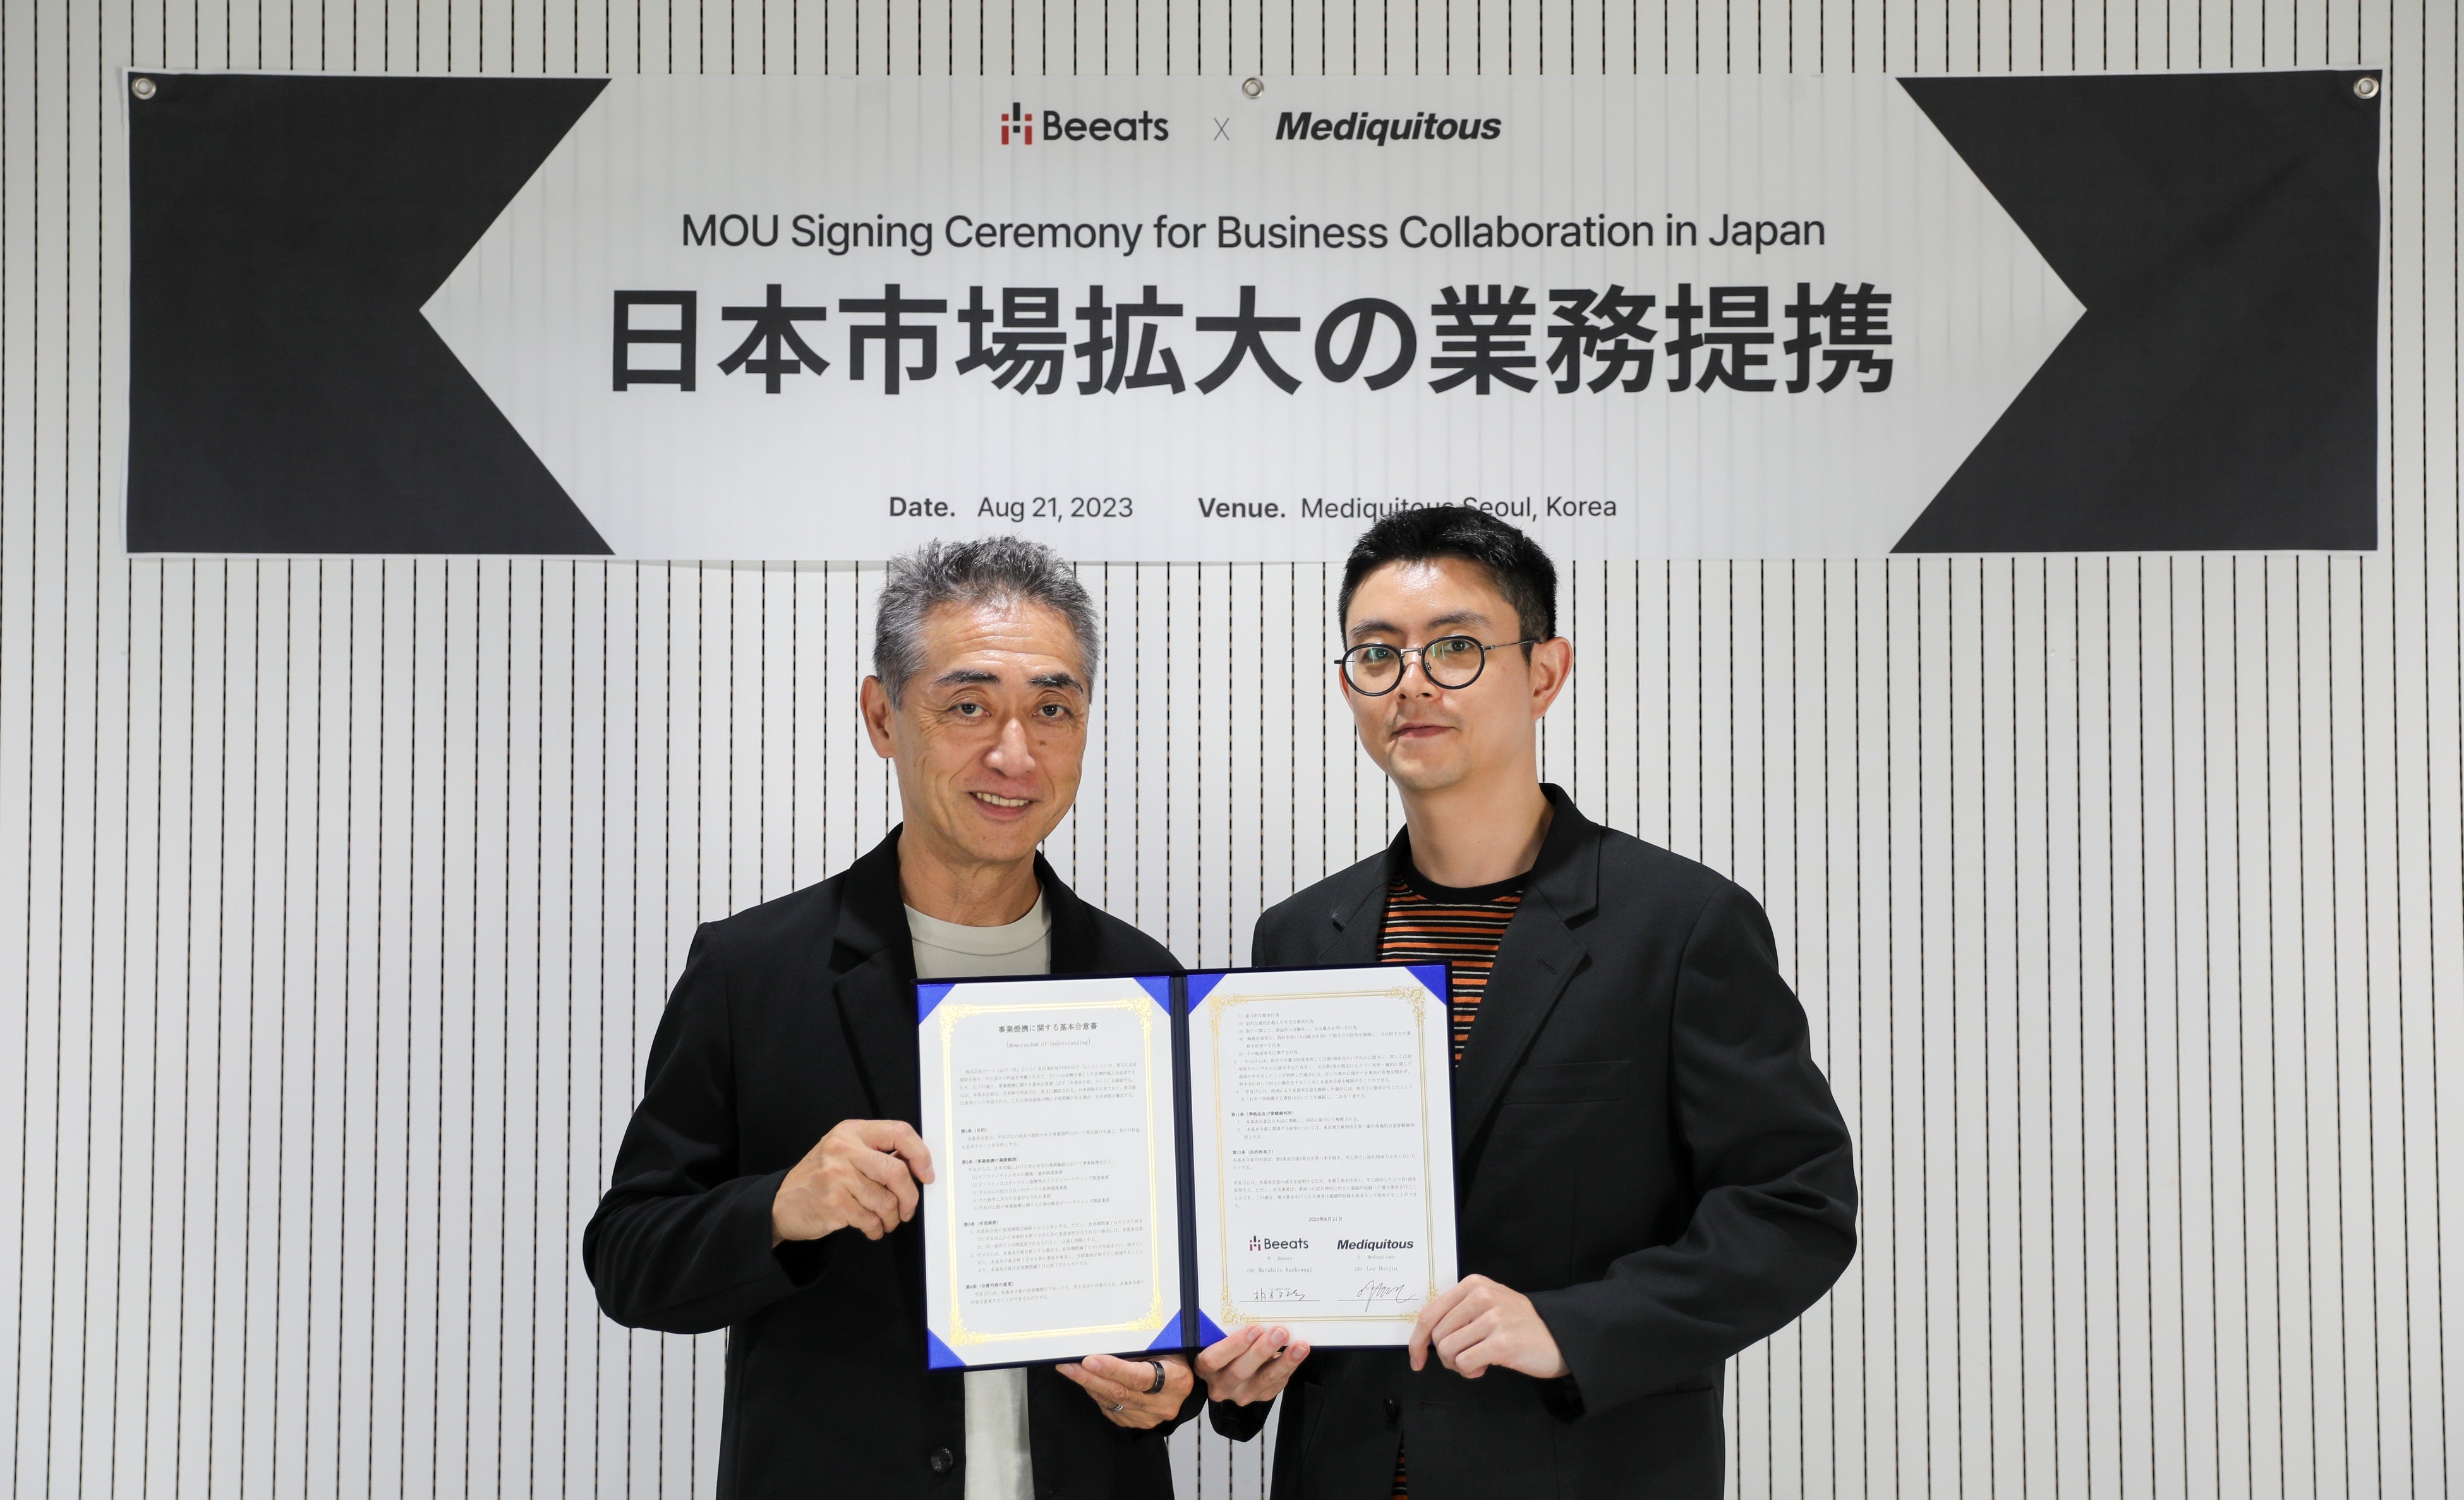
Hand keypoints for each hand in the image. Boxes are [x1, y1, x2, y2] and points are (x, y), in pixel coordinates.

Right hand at [770, 1119, 934, 1244]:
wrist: (780, 1204)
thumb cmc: (818, 1178)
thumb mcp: (843, 1151)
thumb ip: (875, 1152)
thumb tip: (917, 1164)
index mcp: (851, 1131)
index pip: (899, 1132)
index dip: (920, 1154)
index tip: (926, 1174)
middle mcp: (843, 1149)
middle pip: (897, 1172)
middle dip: (910, 1196)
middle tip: (908, 1208)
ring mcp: (837, 1176)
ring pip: (886, 1201)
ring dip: (892, 1218)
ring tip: (885, 1220)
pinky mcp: (834, 1204)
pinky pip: (871, 1220)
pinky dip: (876, 1229)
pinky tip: (871, 1228)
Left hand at [1056, 1353, 1193, 1429]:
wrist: (1185, 1384)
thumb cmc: (1173, 1358)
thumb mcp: (1166, 1347)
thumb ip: (1141, 1349)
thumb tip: (1105, 1343)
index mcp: (1175, 1381)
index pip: (1139, 1377)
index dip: (1113, 1370)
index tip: (1090, 1360)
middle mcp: (1164, 1404)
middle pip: (1121, 1393)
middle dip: (1090, 1378)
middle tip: (1068, 1365)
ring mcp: (1150, 1418)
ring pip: (1113, 1402)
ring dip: (1089, 1385)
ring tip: (1070, 1369)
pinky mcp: (1138, 1423)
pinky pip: (1111, 1409)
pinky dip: (1097, 1394)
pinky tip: (1087, 1381)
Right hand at [1194, 1324, 1308, 1406]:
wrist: (1227, 1369)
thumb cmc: (1221, 1346)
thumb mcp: (1214, 1337)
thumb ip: (1224, 1329)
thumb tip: (1248, 1311)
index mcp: (1205, 1368)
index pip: (1214, 1360)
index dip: (1234, 1345)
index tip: (1254, 1329)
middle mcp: (1221, 1385)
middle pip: (1240, 1371)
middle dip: (1262, 1351)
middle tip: (1280, 1333)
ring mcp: (1241, 1394)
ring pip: (1264, 1380)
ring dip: (1284, 1362)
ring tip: (1299, 1346)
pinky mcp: (1260, 1397)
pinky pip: (1276, 1385)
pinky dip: (1288, 1369)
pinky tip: (1297, 1356)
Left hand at [1407, 1274, 1568, 1380]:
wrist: (1560, 1336)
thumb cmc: (1520, 1325)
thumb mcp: (1489, 1304)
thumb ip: (1459, 1311)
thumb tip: (1425, 1336)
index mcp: (1474, 1285)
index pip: (1430, 1313)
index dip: (1417, 1341)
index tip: (1416, 1359)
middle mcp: (1482, 1297)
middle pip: (1438, 1336)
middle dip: (1444, 1356)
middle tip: (1463, 1360)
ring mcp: (1493, 1319)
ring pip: (1448, 1351)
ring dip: (1458, 1365)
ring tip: (1477, 1362)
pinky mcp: (1503, 1343)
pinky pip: (1465, 1363)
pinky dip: (1469, 1372)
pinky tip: (1484, 1368)